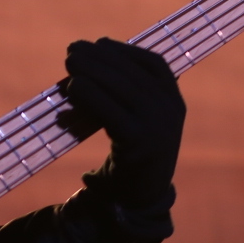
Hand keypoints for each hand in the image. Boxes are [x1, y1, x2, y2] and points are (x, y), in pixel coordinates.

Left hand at [62, 39, 184, 234]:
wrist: (138, 199)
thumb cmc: (132, 155)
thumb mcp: (137, 120)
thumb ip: (123, 94)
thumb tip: (87, 63)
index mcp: (175, 101)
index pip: (154, 64)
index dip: (125, 50)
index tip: (99, 43)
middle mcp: (171, 111)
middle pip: (133, 73)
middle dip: (100, 57)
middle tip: (72, 49)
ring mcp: (158, 127)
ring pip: (122, 88)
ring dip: (92, 71)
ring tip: (69, 63)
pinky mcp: (139, 143)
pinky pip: (111, 112)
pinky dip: (90, 96)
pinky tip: (72, 87)